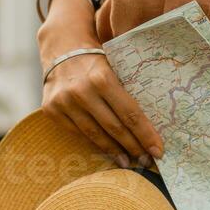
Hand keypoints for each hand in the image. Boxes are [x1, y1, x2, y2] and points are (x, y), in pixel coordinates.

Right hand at [41, 51, 164, 167]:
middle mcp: (82, 92)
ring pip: (94, 134)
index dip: (145, 135)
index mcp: (103, 78)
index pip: (130, 113)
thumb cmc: (98, 58)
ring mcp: (64, 102)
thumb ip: (128, 92)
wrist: (62, 48)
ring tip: (127, 162)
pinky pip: (77, 132)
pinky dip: (93, 142)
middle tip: (147, 161)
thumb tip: (152, 125)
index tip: (158, 151)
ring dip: (114, 151)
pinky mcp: (51, 110)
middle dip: (133, 147)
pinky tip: (106, 150)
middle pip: (114, 128)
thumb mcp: (116, 67)